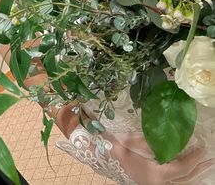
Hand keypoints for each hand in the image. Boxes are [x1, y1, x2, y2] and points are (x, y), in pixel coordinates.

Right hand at [64, 116, 213, 183]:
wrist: (105, 160)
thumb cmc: (116, 151)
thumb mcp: (129, 143)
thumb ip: (142, 139)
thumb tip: (161, 130)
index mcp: (155, 173)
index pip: (181, 168)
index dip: (193, 160)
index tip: (202, 149)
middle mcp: (160, 182)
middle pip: (186, 178)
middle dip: (200, 168)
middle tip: (211, 159)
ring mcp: (159, 184)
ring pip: (184, 182)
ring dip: (197, 174)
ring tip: (209, 166)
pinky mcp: (157, 182)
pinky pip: (178, 181)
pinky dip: (188, 176)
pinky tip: (193, 172)